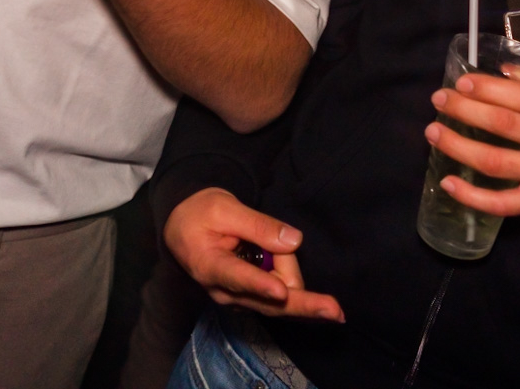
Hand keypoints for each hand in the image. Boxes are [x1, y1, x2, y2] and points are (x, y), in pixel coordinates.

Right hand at [165, 188, 343, 321]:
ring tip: (272, 239)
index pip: (239, 277)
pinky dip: (286, 276)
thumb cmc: (202, 213)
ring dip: (287, 268)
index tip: (280, 292)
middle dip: (304, 303)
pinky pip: (279, 294)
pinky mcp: (248, 299)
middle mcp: (224, 291)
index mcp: (210, 265)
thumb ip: (258, 225)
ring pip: (279, 296)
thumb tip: (293, 241)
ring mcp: (237, 298)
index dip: (262, 285)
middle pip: (270, 301)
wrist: (183, 228)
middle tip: (336, 311)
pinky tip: (278, 259)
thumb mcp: (225, 207)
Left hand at [426, 66, 519, 218]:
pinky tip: (448, 183)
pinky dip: (472, 197)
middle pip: (503, 125)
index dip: (490, 88)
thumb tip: (506, 71)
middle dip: (465, 109)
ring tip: (433, 131)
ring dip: (458, 146)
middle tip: (440, 99)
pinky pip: (502, 204)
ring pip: (494, 163)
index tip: (463, 81)